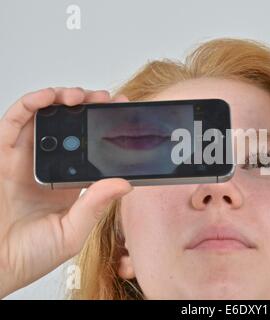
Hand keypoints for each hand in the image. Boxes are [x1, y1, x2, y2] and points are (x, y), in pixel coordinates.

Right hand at [0, 87, 133, 297]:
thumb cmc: (30, 254)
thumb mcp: (72, 232)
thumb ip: (95, 206)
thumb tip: (123, 183)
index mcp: (69, 182)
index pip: (89, 146)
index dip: (103, 127)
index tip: (121, 112)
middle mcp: (48, 165)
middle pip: (68, 125)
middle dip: (86, 106)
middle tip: (103, 99)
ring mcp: (25, 158)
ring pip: (43, 117)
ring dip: (61, 99)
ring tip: (80, 96)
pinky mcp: (3, 156)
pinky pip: (14, 123)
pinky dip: (30, 105)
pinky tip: (48, 98)